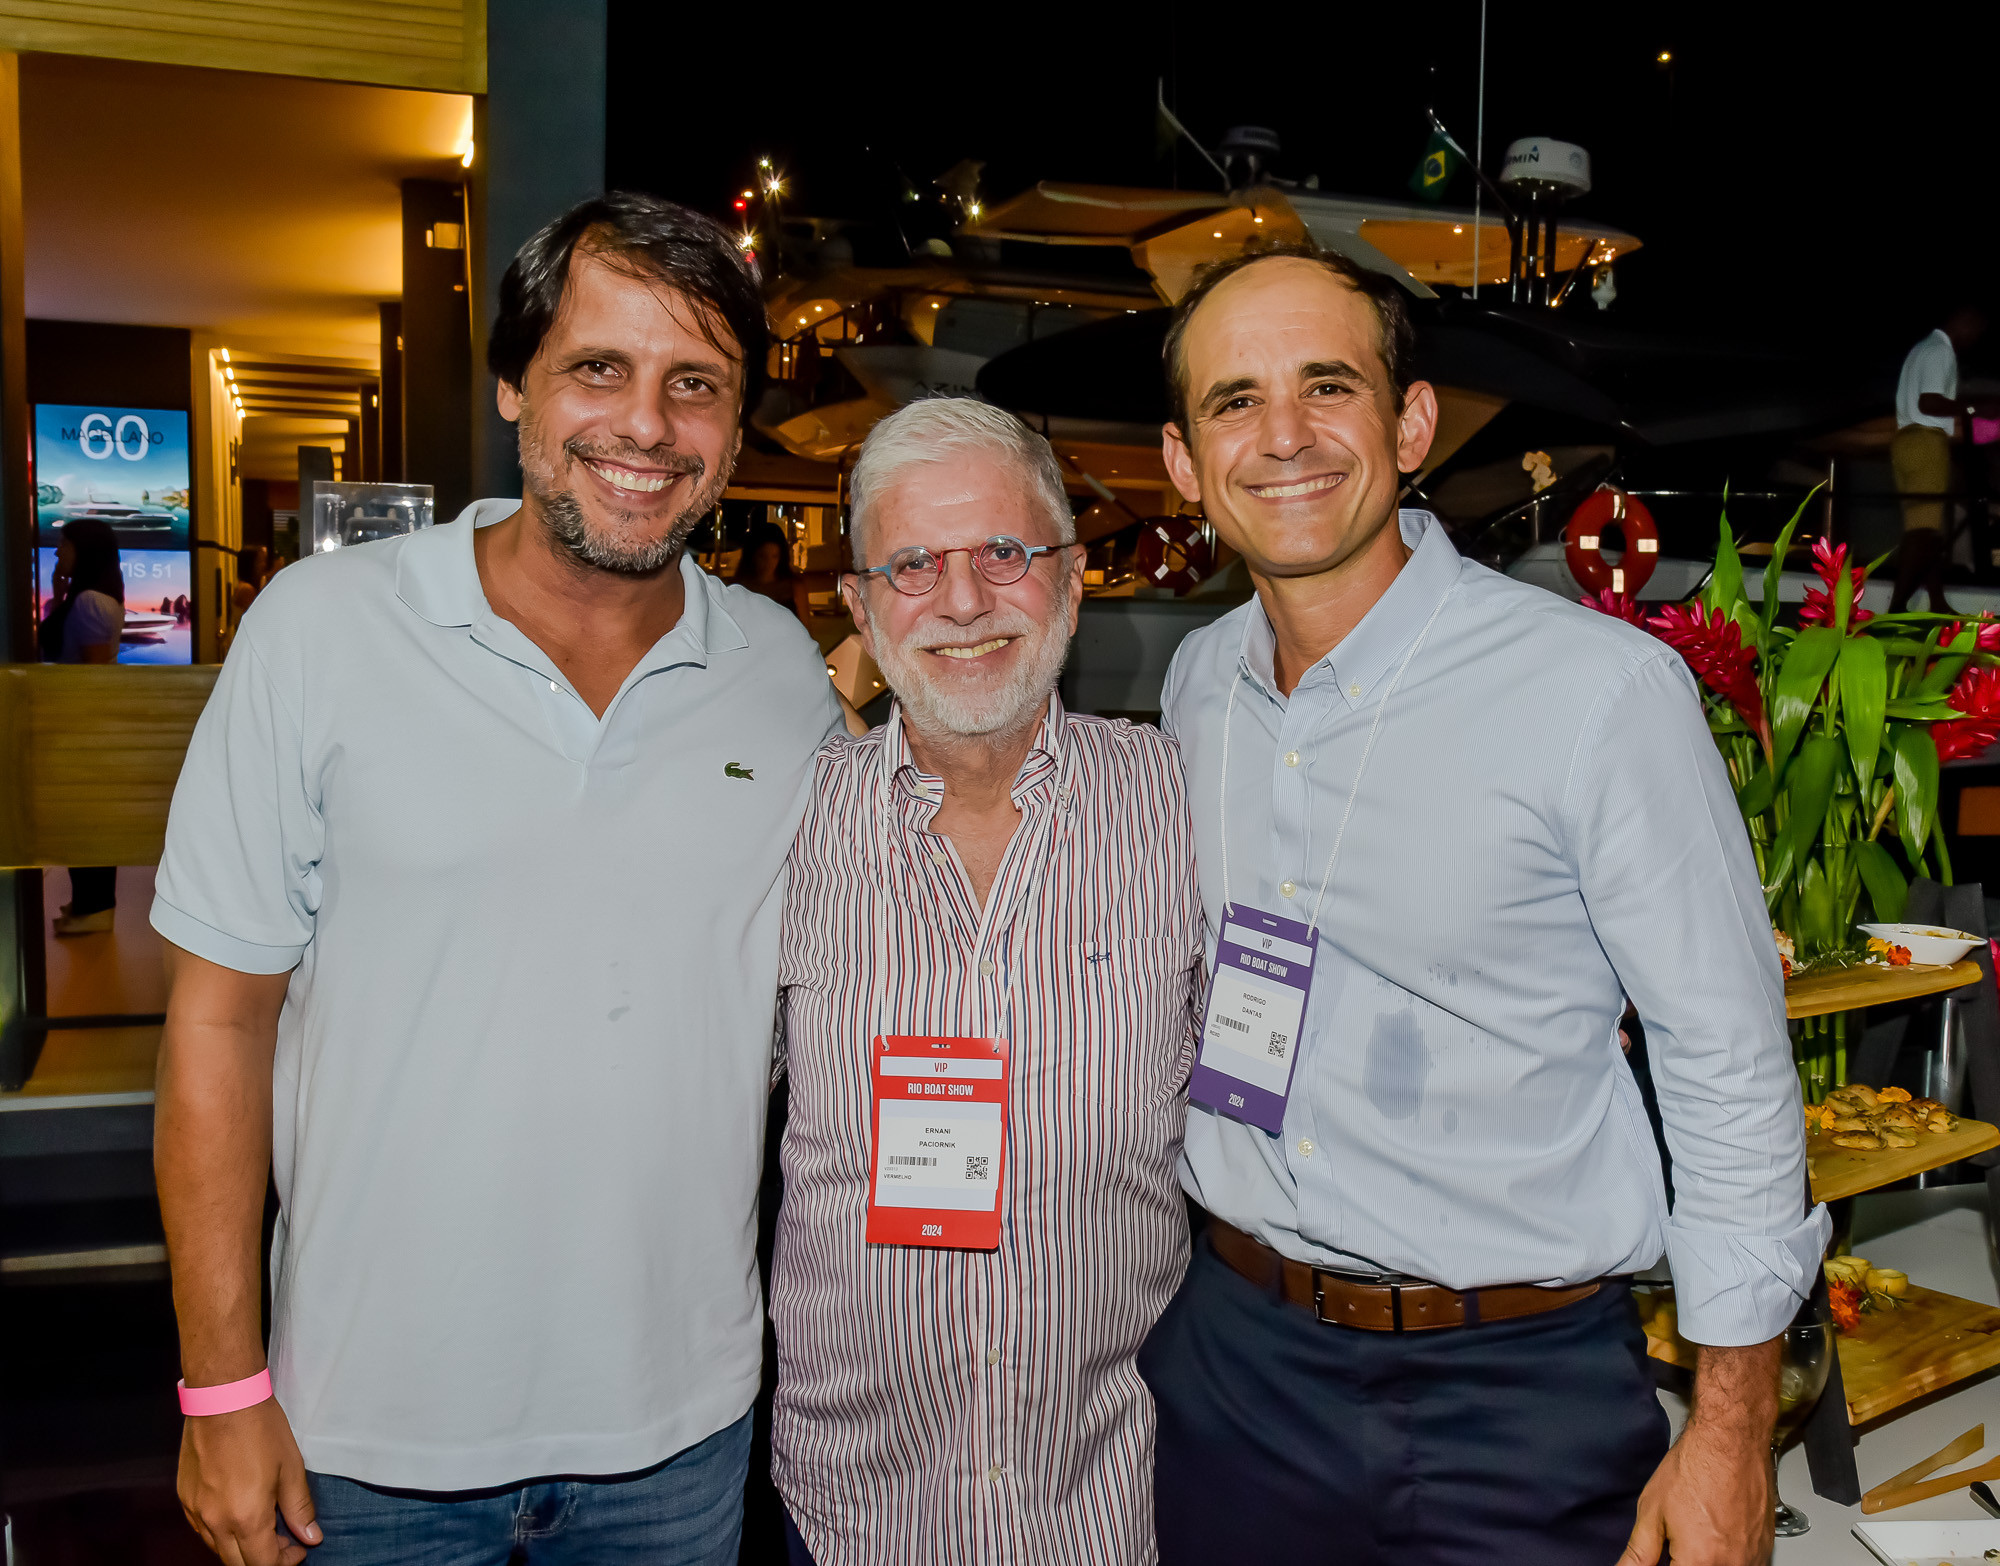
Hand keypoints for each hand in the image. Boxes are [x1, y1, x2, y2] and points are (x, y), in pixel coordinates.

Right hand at [178, 1399, 321, 1565]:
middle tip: (283, 1539)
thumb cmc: (261, 1429)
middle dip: (262, 1560)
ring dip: (241, 1547)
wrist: (223, 1399)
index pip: (262, 1564)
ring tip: (263, 1523)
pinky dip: (222, 1532)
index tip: (298, 1548)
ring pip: (217, 1549)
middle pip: (237, 1564)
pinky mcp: (185, 1499)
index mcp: (246, 1518)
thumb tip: (310, 1537)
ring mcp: (195, 1512)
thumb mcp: (291, 1468)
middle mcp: (215, 1522)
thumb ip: (299, 1508)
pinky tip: (239, 1512)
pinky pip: (203, 1530)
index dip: (284, 1563)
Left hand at [1619, 1416, 1773, 1565]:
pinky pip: (1742, 1564)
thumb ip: (1639, 1553)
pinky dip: (1726, 1557)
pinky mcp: (1765, 1550)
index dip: (1665, 1564)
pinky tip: (1716, 1533)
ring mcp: (1752, 1560)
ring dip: (1706, 1559)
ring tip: (1698, 1529)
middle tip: (1678, 1540)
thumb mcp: (1652, 1511)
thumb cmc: (1694, 1469)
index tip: (1664, 1555)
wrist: (1730, 1442)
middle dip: (1684, 1560)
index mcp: (1699, 1563)